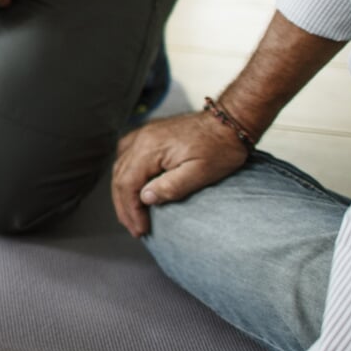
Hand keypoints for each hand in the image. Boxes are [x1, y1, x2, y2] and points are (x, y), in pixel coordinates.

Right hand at [111, 112, 249, 236]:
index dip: (131, 210)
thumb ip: (171, 187)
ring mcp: (144, 134)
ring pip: (120, 167)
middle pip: (120, 177)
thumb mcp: (201, 173)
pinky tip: (131, 185)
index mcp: (150, 148)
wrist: (230, 121)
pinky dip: (125, 174)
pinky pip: (126, 155)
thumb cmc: (220, 146)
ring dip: (123, 193)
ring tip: (131, 213)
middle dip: (125, 206)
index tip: (140, 229)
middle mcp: (141, 138)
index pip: (127, 184)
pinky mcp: (150, 134)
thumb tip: (145, 198)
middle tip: (134, 228)